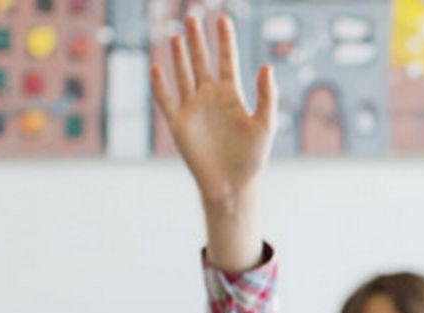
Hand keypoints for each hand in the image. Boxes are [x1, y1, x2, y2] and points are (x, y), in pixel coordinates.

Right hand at [151, 16, 277, 212]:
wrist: (232, 185)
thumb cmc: (253, 158)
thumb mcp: (265, 125)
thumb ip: (267, 95)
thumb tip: (267, 66)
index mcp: (231, 95)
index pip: (226, 60)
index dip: (224, 40)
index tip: (223, 19)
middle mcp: (210, 98)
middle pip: (201, 62)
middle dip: (197, 40)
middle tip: (193, 16)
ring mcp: (193, 109)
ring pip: (183, 75)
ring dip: (180, 56)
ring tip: (176, 34)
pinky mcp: (179, 124)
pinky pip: (166, 100)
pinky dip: (160, 85)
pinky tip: (156, 68)